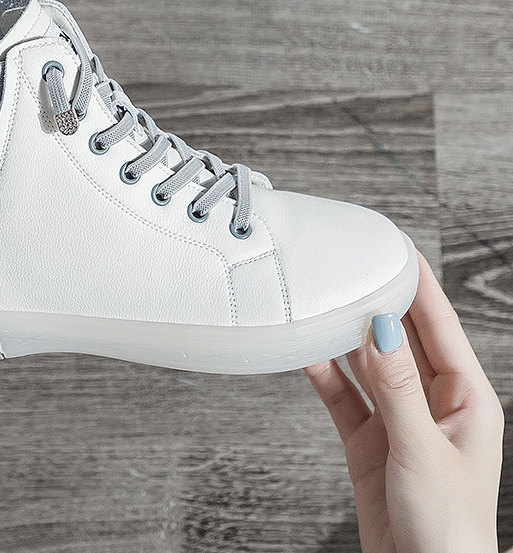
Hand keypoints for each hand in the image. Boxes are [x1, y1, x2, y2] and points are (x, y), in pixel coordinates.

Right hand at [306, 252, 502, 552]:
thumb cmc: (449, 531)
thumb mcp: (422, 450)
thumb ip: (396, 387)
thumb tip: (379, 330)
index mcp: (465, 399)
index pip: (439, 326)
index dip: (418, 285)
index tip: (396, 249)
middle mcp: (431, 403)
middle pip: (401, 338)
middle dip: (377, 303)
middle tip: (351, 267)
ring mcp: (398, 421)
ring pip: (368, 364)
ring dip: (346, 336)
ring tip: (323, 303)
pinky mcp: (369, 442)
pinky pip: (343, 397)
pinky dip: (325, 375)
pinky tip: (307, 354)